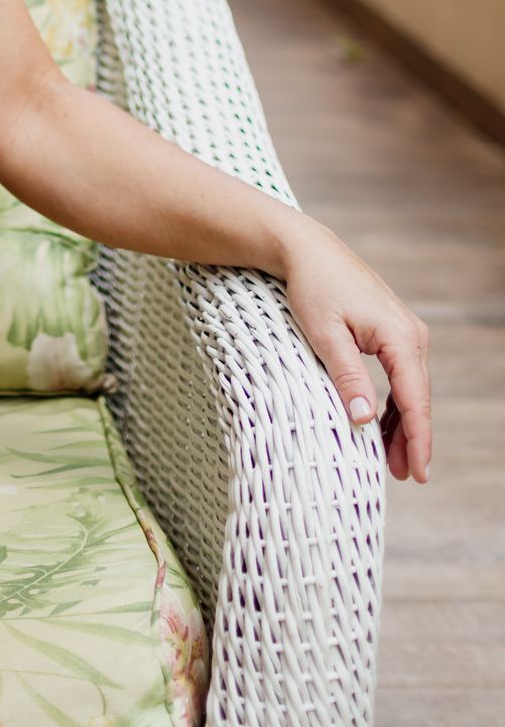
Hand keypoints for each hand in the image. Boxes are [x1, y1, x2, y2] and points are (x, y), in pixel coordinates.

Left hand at [278, 217, 431, 482]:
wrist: (308, 250)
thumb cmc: (312, 288)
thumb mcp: (324, 334)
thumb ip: (347, 377)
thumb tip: (363, 421)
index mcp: (399, 336)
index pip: (414, 398)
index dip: (418, 439)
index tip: (418, 473)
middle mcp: (411, 334)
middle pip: (417, 397)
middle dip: (412, 438)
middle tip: (404, 477)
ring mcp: (404, 332)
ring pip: (410, 388)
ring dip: (403, 423)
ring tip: (394, 462)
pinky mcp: (392, 331)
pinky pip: (399, 375)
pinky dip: (394, 402)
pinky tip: (382, 425)